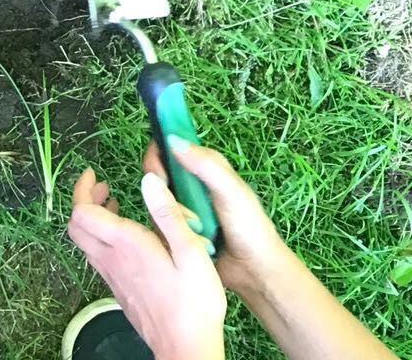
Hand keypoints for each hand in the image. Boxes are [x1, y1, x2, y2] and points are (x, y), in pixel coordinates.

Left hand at [68, 167, 226, 359]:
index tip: (93, 174)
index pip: (82, 212)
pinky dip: (103, 237)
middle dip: (83, 200)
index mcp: (125, 244)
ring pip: (85, 242)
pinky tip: (127, 236)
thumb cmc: (194, 301)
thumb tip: (147, 179)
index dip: (81, 189)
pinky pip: (98, 256)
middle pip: (77, 226)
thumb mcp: (191, 252)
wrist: (185, 348)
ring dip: (93, 218)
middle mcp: (111, 259)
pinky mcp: (118, 289)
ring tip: (114, 202)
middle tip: (102, 186)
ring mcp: (112, 276)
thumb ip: (167, 214)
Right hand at [144, 136, 292, 298]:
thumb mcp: (232, 192)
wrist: (255, 272)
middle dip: (161, 193)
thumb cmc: (250, 227)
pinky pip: (158, 228)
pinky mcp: (176, 234)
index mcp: (203, 169)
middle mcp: (188, 188)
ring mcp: (181, 212)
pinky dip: (170, 234)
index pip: (167, 150)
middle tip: (176, 208)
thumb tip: (173, 139)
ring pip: (156, 205)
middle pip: (156, 178)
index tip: (158, 172)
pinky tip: (185, 243)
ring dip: (172, 217)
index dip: (157, 156)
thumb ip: (207, 165)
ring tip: (195, 230)